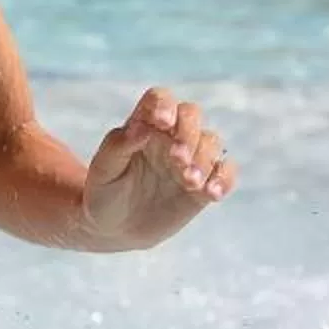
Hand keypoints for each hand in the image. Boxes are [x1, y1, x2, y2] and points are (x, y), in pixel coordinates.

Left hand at [80, 88, 233, 249]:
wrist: (116, 229)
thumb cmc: (104, 193)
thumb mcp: (103, 171)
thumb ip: (118, 146)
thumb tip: (142, 128)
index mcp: (143, 125)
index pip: (159, 99)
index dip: (164, 104)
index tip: (162, 122)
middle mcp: (170, 137)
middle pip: (191, 115)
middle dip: (188, 133)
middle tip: (177, 159)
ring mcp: (189, 159)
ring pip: (210, 142)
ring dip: (204, 159)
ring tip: (188, 182)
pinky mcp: (203, 184)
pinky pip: (225, 172)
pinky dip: (224, 179)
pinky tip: (212, 194)